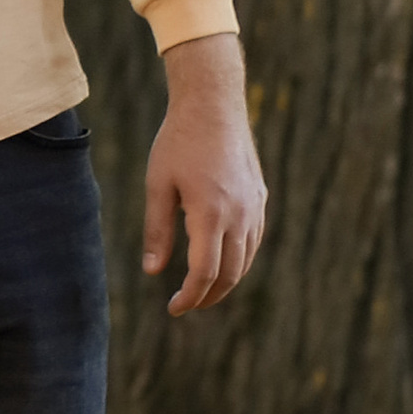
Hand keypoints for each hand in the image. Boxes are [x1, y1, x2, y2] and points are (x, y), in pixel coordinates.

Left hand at [143, 33, 266, 315]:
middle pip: (230, 274)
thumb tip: (153, 271)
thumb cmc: (177, 142)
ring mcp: (254, 207)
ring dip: (226, 281)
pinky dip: (240, 259)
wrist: (213, 105)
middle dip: (208, 296)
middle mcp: (238, 215)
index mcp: (210, 214)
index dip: (190, 297)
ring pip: (246, 259)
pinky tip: (223, 262)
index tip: (174, 308)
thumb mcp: (158, 185)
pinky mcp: (259, 198)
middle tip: (186, 305)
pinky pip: (254, 240)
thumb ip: (157, 231)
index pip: (204, 273)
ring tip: (202, 289)